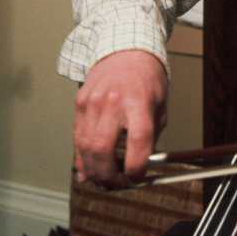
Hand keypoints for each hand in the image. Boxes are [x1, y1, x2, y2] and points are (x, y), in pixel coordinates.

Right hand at [73, 49, 167, 185]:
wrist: (126, 51)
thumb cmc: (147, 79)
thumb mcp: (159, 106)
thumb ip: (150, 137)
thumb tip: (136, 168)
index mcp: (139, 100)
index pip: (138, 139)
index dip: (136, 166)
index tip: (137, 177)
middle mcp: (112, 100)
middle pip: (103, 148)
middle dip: (108, 175)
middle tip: (117, 185)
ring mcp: (92, 101)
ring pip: (85, 147)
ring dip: (93, 170)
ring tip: (104, 180)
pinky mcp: (79, 103)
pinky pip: (77, 137)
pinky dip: (82, 157)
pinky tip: (88, 169)